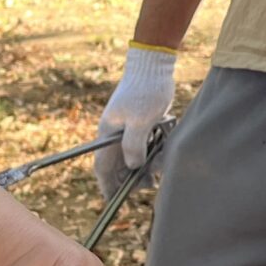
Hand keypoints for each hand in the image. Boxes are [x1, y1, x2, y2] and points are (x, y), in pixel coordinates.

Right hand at [93, 45, 176, 198]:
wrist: (153, 64)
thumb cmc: (146, 90)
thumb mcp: (140, 120)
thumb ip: (134, 145)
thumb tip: (133, 166)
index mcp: (108, 133)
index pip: (102, 167)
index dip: (107, 186)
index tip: (113, 201)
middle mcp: (114, 132)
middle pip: (118, 165)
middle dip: (131, 179)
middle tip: (149, 185)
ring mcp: (127, 127)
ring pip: (133, 155)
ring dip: (145, 165)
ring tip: (160, 168)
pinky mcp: (140, 122)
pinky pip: (144, 144)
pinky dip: (153, 150)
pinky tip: (163, 149)